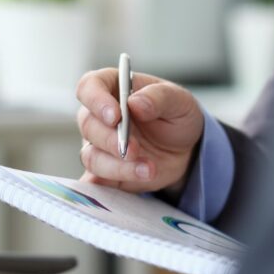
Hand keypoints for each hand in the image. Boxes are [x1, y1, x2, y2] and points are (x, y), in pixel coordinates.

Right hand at [76, 69, 204, 193]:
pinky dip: (106, 186)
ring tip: (148, 169)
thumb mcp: (179, 101)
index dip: (96, 100)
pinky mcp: (105, 172)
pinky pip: (94, 182)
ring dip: (118, 166)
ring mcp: (99, 146)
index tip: (115, 116)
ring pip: (91, 156)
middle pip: (88, 125)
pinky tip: (126, 184)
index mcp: (113, 89)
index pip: (89, 87)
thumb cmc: (177, 116)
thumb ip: (159, 98)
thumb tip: (135, 103)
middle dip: (110, 140)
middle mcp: (99, 117)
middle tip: (134, 149)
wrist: (185, 150)